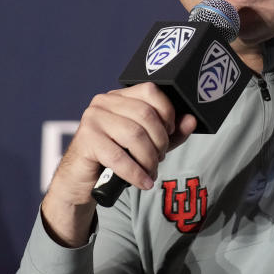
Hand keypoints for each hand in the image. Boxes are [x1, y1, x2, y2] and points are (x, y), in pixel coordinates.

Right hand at [41, 83, 195, 246]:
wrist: (82, 180)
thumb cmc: (116, 158)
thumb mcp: (148, 144)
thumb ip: (171, 133)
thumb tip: (191, 121)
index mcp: (119, 96)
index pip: (150, 91)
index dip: (167, 112)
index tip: (170, 132)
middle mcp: (104, 102)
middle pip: (146, 115)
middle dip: (160, 141)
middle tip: (159, 158)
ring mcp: (92, 119)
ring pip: (135, 135)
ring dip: (149, 159)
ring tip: (150, 171)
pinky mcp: (86, 140)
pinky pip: (119, 157)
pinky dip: (136, 173)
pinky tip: (144, 182)